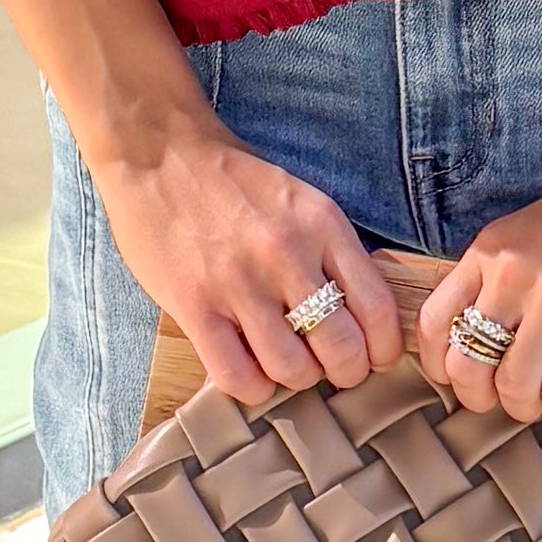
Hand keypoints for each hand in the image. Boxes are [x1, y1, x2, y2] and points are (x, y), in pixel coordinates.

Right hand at [96, 125, 409, 397]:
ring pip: (292, 370)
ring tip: (287, 365)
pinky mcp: (194, 305)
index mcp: (322, 225)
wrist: (158, 153)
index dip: (384, 348)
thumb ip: (332, 251)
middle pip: (341, 348)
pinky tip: (251, 371)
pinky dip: (252, 388)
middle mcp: (287, 255)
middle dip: (345, 372)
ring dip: (296, 379)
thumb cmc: (233, 181)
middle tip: (332, 369)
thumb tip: (363, 314)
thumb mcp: (301, 200)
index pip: (377, 307)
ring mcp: (238, 283)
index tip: (375, 357)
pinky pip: (237, 376)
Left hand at [418, 178, 541, 422]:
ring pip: (513, 384)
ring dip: (525, 406)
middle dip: (479, 397)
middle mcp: (512, 276)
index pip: (434, 321)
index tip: (456, 379)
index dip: (438, 365)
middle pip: (467, 364)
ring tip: (541, 400)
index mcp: (488, 252)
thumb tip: (475, 344)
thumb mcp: (525, 239)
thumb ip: (494, 280)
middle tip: (500, 399)